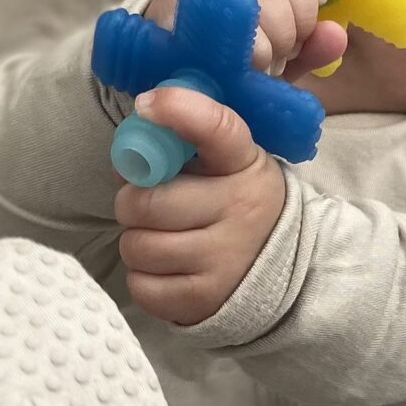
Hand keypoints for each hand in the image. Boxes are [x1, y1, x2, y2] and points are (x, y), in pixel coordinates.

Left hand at [113, 93, 287, 327]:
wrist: (281, 270)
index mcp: (244, 164)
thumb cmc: (233, 204)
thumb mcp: (227, 165)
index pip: (217, 128)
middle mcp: (240, 211)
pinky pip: (141, 286)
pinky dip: (143, 278)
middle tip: (146, 205)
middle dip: (133, 202)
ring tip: (159, 238)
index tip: (147, 105)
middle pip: (148, 203)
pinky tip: (166, 268)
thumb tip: (124, 158)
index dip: (178, 111)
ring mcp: (223, 261)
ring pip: (138, 246)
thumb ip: (184, 147)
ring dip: (137, 241)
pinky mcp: (203, 301)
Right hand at [145, 0, 348, 79]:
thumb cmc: (226, 57)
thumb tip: (336, 35)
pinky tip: (247, 66)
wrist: (163, 73)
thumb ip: (310, 45)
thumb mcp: (275, 51)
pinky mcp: (175, 1)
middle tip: (287, 50)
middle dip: (298, 15)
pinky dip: (249, 48)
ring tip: (265, 62)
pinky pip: (227, 15)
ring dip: (274, 34)